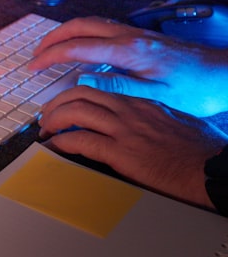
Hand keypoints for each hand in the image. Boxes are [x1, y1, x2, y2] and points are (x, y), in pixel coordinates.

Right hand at [28, 16, 227, 116]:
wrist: (223, 73)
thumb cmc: (194, 89)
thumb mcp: (156, 95)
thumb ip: (118, 86)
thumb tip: (83, 80)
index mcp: (128, 50)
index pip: (77, 47)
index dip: (50, 56)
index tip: (33, 67)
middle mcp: (128, 36)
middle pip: (78, 26)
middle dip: (51, 39)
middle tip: (35, 56)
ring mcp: (134, 33)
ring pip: (89, 23)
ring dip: (65, 33)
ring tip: (51, 49)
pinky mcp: (140, 36)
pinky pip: (101, 27)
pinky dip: (82, 34)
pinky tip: (81, 48)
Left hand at [38, 86, 226, 209]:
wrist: (210, 168)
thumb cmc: (199, 150)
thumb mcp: (173, 121)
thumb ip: (149, 116)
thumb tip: (134, 123)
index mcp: (141, 101)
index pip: (99, 88)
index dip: (76, 93)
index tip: (66, 102)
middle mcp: (130, 110)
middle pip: (80, 93)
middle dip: (57, 102)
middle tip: (47, 115)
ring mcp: (124, 130)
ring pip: (75, 112)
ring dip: (54, 120)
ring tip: (46, 130)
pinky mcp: (121, 152)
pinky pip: (80, 141)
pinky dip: (61, 142)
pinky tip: (54, 146)